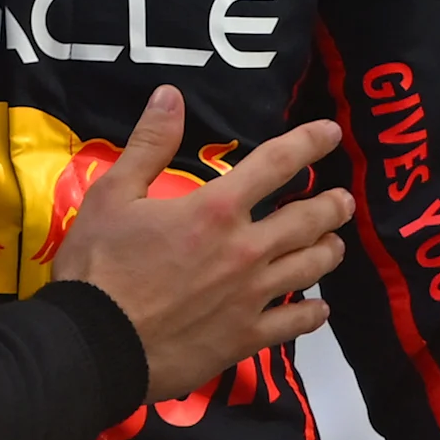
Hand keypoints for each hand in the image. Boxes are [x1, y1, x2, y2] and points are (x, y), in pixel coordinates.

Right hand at [48, 88, 352, 403]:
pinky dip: (312, 313)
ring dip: (328, 251)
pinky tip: (318, 309)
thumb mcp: (112, 195)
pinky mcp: (246, 338)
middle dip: (331, 205)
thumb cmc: (98, 266)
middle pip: (307, 220)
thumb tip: (170, 95)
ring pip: (310, 268)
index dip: (309, 142)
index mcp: (216, 210)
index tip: (331, 132)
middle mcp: (246, 250)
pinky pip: (294, 324)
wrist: (95, 344)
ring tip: (336, 244)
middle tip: (344, 200)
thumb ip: (148, 144)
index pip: (276, 164)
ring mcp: (251, 297)